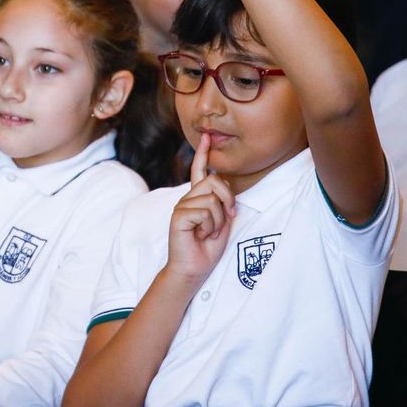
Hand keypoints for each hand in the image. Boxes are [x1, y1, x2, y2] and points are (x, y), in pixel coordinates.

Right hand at [164, 133, 234, 285]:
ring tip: (209, 232)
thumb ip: (223, 203)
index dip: (203, 154)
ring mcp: (181, 206)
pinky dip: (210, 226)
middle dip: (228, 199)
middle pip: (214, 181)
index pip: (199, 171)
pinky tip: (201, 235)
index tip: (206, 137)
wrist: (194, 268)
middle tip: (226, 218)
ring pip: (212, 199)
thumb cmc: (207, 247)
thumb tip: (224, 186)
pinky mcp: (178, 216)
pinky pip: (204, 211)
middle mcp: (188, 198)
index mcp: (198, 198)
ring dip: (218, 220)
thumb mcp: (222, 221)